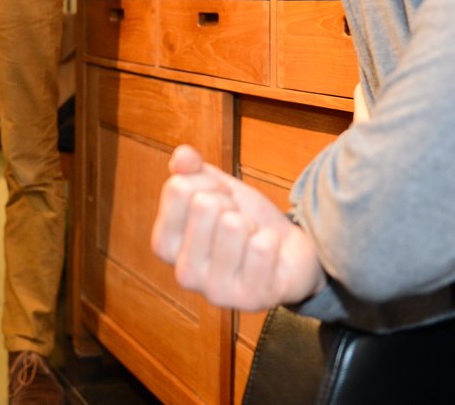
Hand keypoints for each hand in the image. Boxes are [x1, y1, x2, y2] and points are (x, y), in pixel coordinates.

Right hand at [151, 145, 325, 310]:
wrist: (288, 253)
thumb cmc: (245, 221)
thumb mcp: (216, 190)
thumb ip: (193, 171)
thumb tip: (182, 155)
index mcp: (165, 245)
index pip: (178, 188)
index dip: (207, 182)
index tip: (220, 198)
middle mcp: (183, 273)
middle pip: (204, 204)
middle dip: (230, 203)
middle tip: (240, 220)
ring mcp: (216, 291)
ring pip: (233, 224)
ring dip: (251, 223)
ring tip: (252, 237)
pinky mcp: (251, 299)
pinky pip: (261, 248)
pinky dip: (272, 240)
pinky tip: (269, 253)